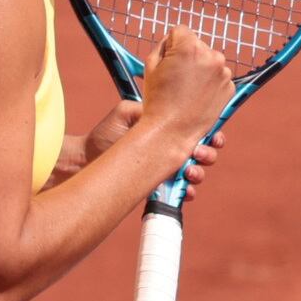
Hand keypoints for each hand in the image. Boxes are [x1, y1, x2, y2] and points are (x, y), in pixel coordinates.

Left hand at [74, 100, 226, 201]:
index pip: (194, 129)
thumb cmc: (105, 133)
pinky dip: (187, 191)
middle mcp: (169, 149)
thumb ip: (147, 108)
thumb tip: (164, 108)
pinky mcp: (158, 186)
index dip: (209, 131)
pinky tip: (185, 189)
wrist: (87, 158)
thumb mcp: (126, 112)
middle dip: (208, 152)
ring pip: (195, 172)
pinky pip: (180, 192)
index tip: (213, 134)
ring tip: (189, 171)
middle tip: (200, 153)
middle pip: (203, 151)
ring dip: (199, 172)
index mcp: (167, 128)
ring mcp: (166, 168)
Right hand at [141, 26, 234, 145]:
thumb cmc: (157, 99)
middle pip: (197, 45)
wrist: (171, 131)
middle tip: (176, 78)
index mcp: (190, 46)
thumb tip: (175, 38)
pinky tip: (196, 96)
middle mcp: (211, 56)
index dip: (171, 45)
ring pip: (209, 61)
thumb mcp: (151, 65)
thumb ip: (164, 44)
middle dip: (187, 56)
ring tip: (186, 89)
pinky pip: (217, 77)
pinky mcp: (230, 87)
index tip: (168, 61)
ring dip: (200, 69)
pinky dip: (209, 83)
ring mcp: (223, 72)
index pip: (180, 31)